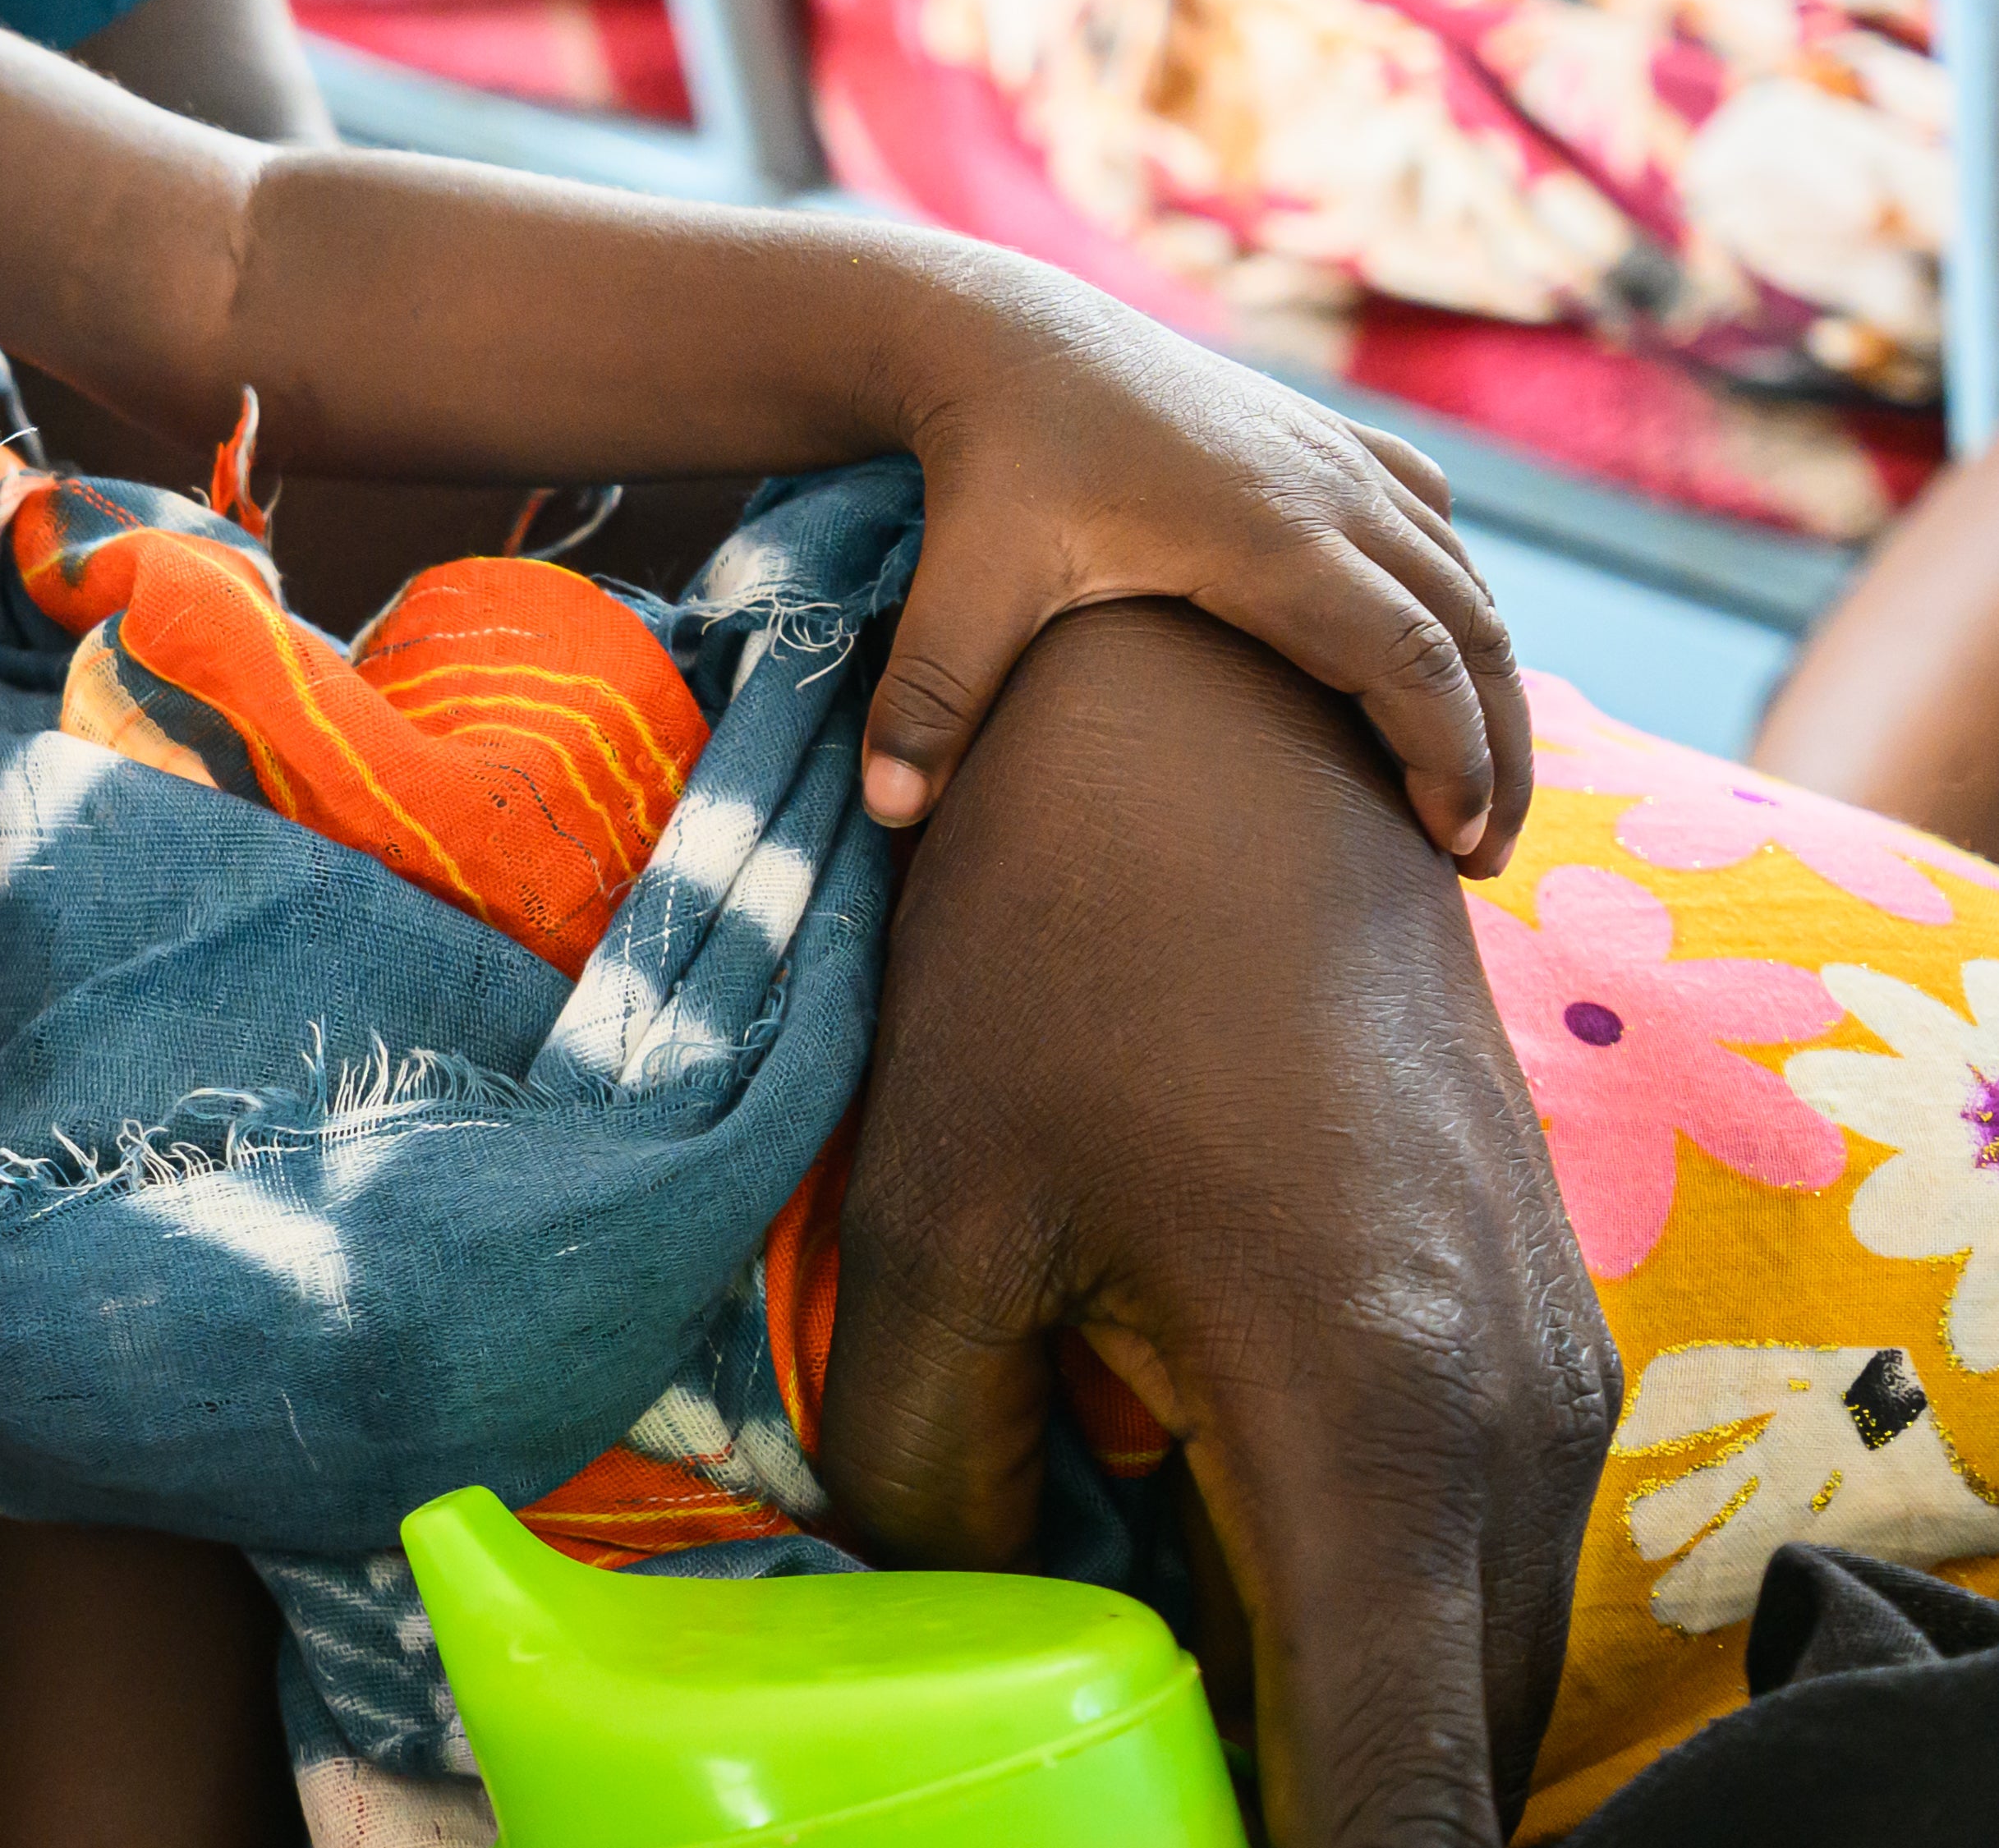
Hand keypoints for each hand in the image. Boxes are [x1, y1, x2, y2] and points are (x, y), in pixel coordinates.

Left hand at [830, 599, 1610, 1847]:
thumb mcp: (937, 1221)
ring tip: (1116, 1636)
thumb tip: (953, 1629)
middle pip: (1441, 1745)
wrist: (1227, 735)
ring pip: (1459, 1654)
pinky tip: (1169, 1523)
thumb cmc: (1057, 950)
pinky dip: (1341, 1591)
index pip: (1396, 1789)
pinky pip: (1461, 1547)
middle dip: (1292, 1792)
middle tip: (1104, 1765)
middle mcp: (1509, 1418)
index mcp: (1364, 1413)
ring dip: (1312, 1689)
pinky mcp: (1533, 1329)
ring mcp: (1547, 1373)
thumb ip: (929, 1474)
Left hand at [878, 271, 1522, 869]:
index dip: (1454, 759)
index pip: (1413, 663)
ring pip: (1464, 578)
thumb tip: (884, 814)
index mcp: (1272, 536)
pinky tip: (1442, 652)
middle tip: (1479, 857)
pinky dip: (1456, 593)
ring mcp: (1334, 455)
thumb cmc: (986, 460)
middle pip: (1469, 632)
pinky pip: (1429, 517)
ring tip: (1473, 784)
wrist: (995, 333)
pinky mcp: (1319, 436)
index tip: (1452, 851)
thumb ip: (933, 696)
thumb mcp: (961, 579)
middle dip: (1495, 747)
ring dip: (1487, 678)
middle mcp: (1329, 491)